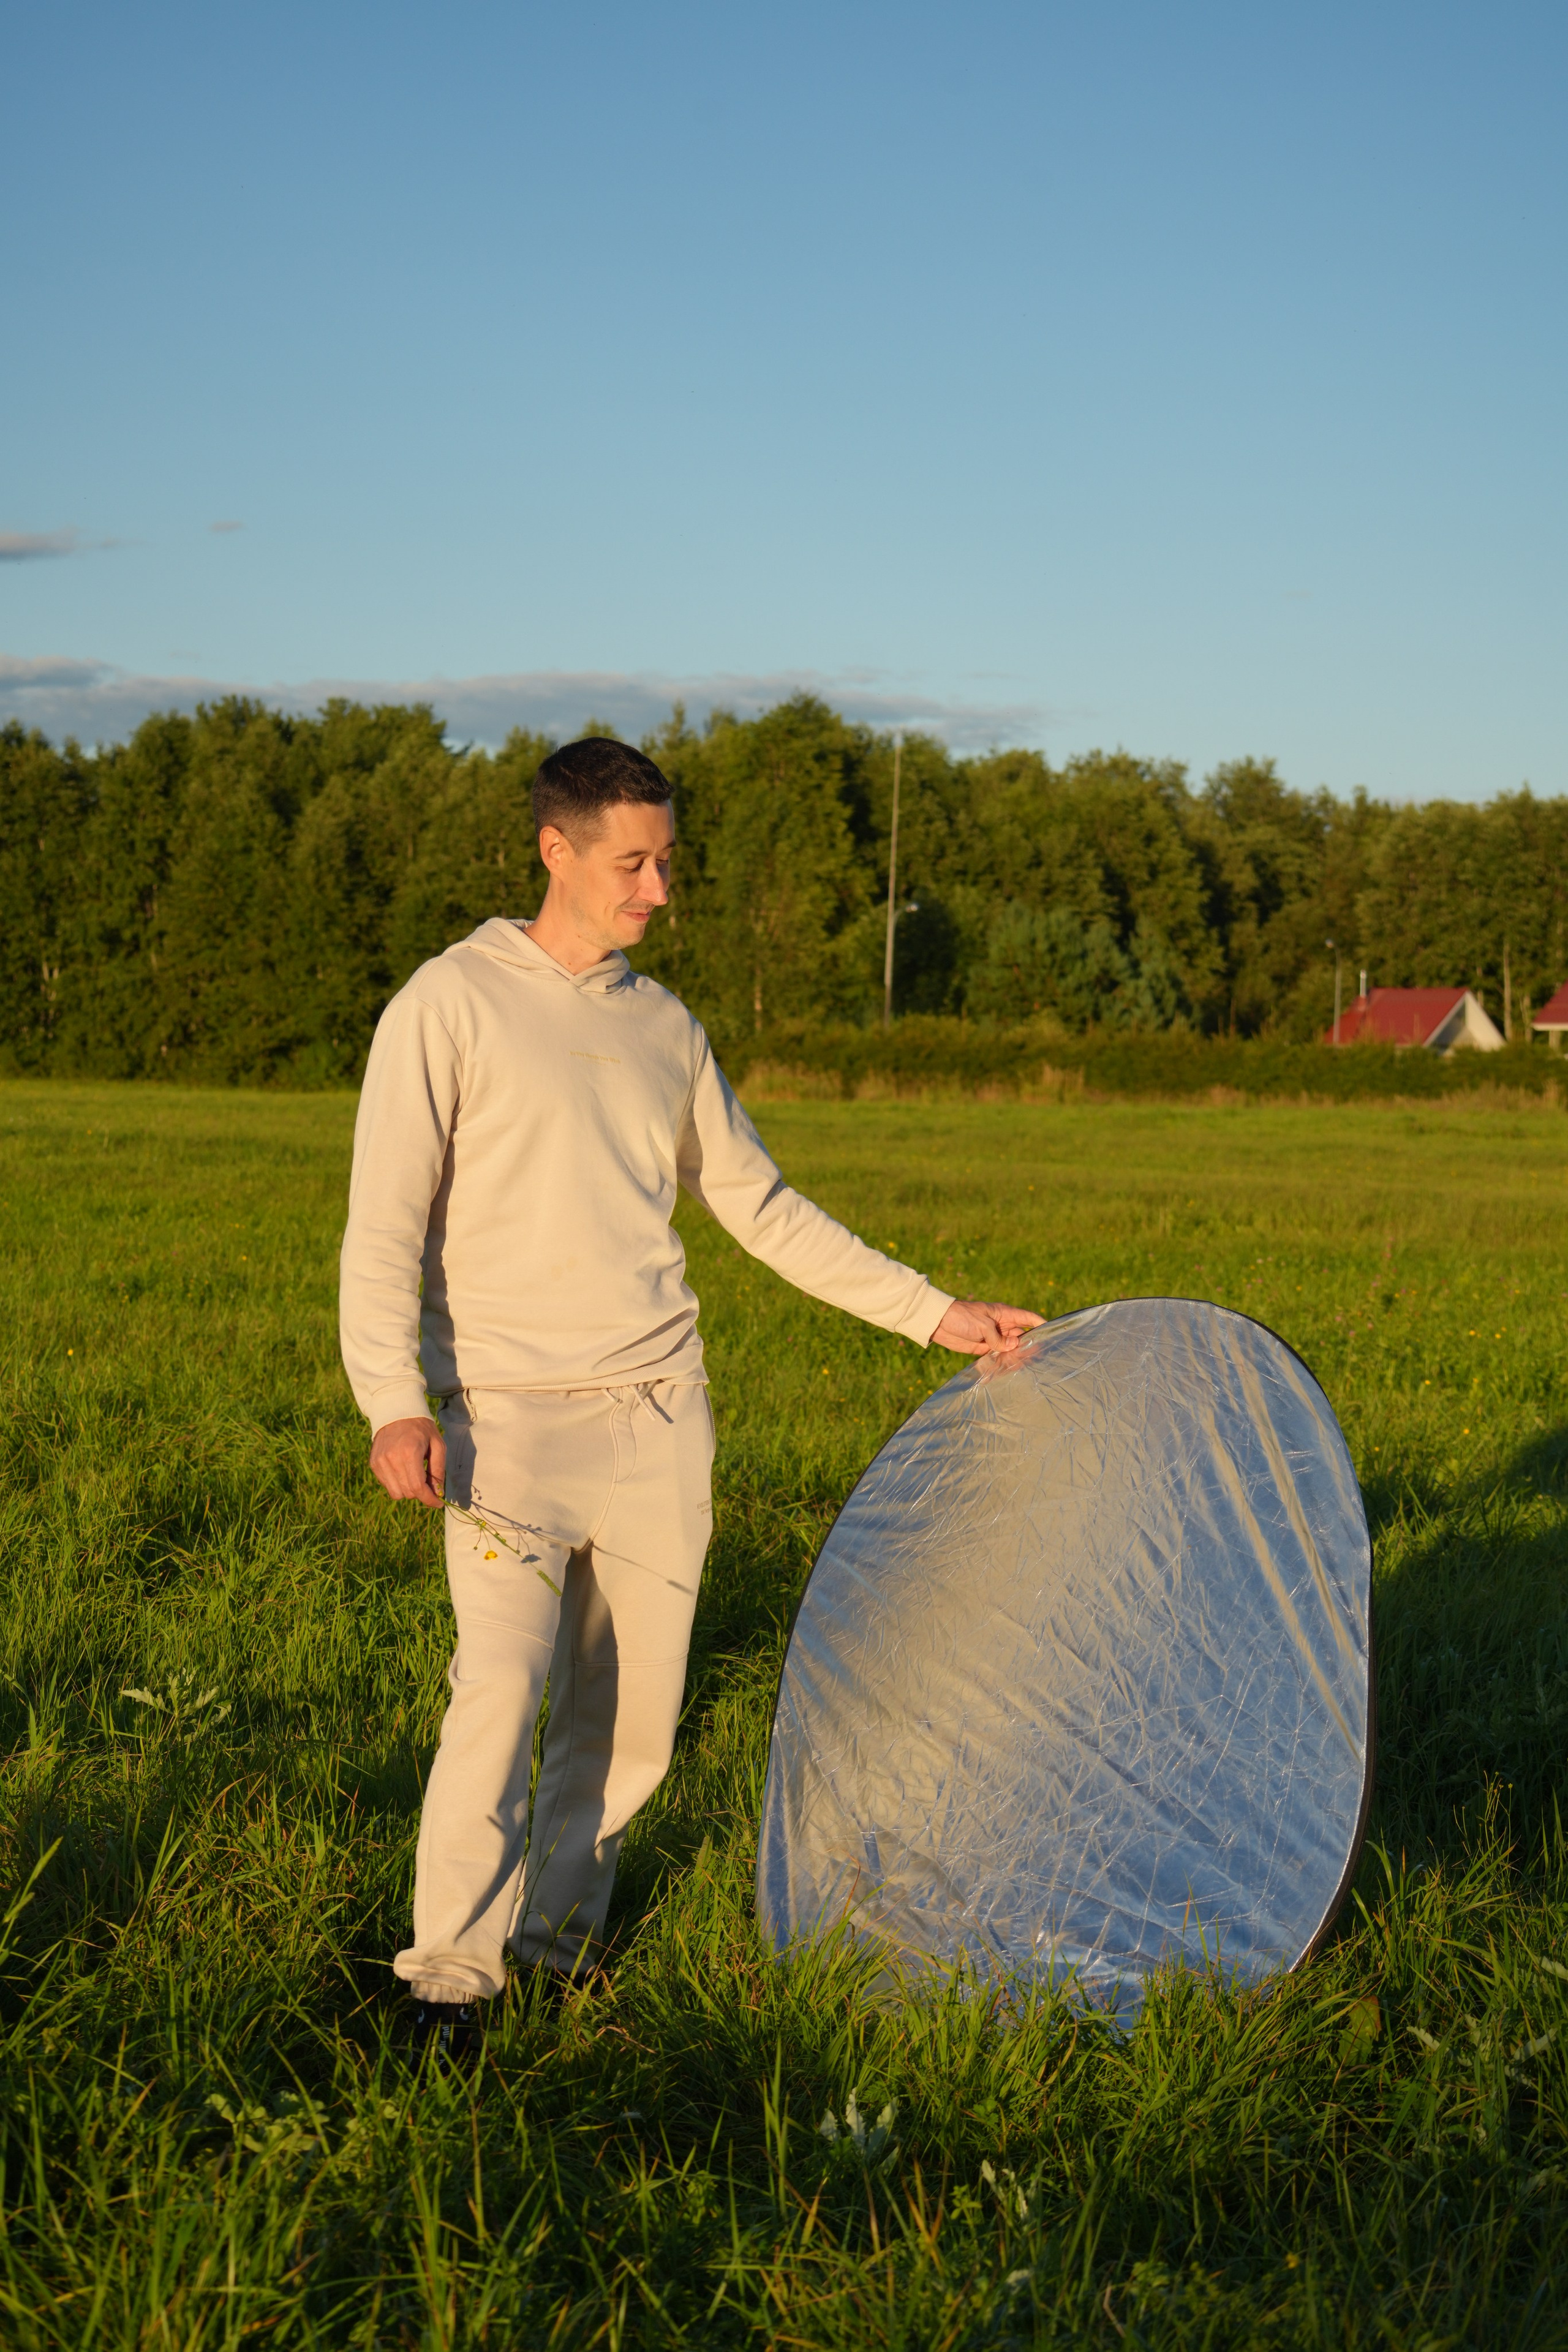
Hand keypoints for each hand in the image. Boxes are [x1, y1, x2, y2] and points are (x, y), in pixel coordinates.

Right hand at [369, 1415, 446, 1506]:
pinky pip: (387, 1485)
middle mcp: (391, 1459)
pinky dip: (397, 1483)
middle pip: (407, 1493)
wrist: (397, 1412)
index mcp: (409, 1453)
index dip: (429, 1500)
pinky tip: (403, 1470)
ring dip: (408, 1490)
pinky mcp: (373, 1463)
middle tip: (429, 1483)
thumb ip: (438, 1470)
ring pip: (395, 1493)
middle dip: (421, 1493)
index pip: (417, 1488)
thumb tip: (438, 1493)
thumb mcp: (437, 1445)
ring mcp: (380, 1462)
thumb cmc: (421, 1428)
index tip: (438, 1503)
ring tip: (415, 1475)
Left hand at [930, 1299, 1044, 1356]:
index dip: (1040, 1324)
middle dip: (1030, 1345)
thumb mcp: (982, 1325)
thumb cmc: (962, 1316)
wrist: (939, 1322)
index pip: (1028, 1318)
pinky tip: (1010, 1370)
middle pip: (1022, 1336)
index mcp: (1004, 1314)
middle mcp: (1002, 1326)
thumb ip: (998, 1338)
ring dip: (1017, 1356)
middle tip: (1040, 1358)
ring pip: (1011, 1348)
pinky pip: (998, 1355)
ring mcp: (993, 1337)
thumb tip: (1013, 1347)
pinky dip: (1004, 1361)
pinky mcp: (984, 1348)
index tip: (1053, 1333)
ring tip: (1028, 1367)